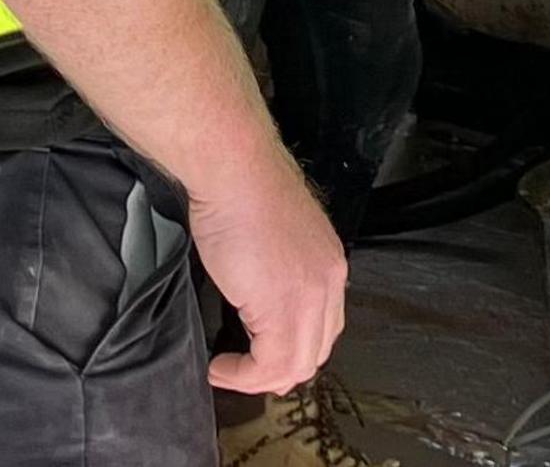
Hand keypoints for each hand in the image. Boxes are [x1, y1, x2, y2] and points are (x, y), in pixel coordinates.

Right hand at [189, 146, 349, 393]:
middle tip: (241, 372)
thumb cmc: (242, 194)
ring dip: (257, 378)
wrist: (235, 172)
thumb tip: (259, 300)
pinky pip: (270, 363)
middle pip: (315, 351)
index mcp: (330, 266)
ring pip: (296, 364)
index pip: (324, 328)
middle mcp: (330, 283)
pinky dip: (243, 374)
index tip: (257, 354)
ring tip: (226, 370)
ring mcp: (311, 295)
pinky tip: (219, 365)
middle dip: (277, 371)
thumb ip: (280, 273)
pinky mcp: (283, 306)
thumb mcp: (275, 241)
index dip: (292, 350)